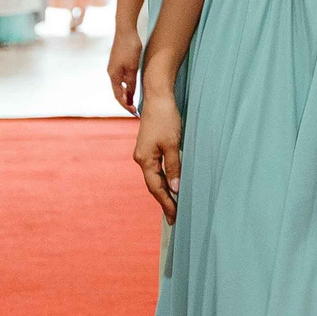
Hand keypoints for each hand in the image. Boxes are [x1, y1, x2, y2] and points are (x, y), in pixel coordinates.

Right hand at [107, 25, 143, 111]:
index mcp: (114, 75)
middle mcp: (111, 72)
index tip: (135, 112)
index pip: (118, 96)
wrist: (126, 29)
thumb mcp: (133, 67)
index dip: (126, 106)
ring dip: (127, 94)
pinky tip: (134, 86)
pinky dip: (127, 85)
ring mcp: (114, 67)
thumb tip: (129, 95)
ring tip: (136, 101)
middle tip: (136, 110)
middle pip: (118, 92)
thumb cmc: (130, 47)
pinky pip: (121, 78)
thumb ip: (131, 82)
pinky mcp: (118, 61)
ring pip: (120, 85)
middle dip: (126, 102)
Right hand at [134, 83, 181, 221]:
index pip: (156, 188)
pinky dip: (164, 179)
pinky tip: (171, 185)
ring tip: (174, 206)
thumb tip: (175, 189)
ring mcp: (144, 153)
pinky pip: (156, 169)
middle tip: (174, 218)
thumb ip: (174, 167)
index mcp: (145, 159)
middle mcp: (141, 158)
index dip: (166, 203)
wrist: (158, 97)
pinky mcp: (149, 147)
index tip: (175, 218)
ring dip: (164, 191)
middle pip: (153, 185)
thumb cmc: (166, 119)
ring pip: (154, 177)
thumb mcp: (173, 144)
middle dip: (164, 201)